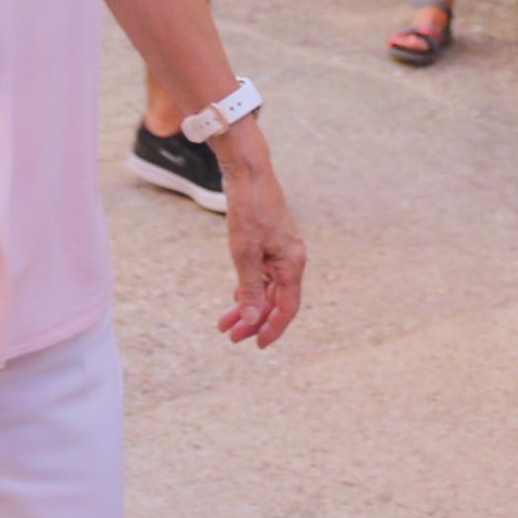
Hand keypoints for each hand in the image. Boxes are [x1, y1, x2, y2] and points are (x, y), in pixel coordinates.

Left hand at [211, 133, 305, 346]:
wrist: (248, 173)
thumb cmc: (249, 209)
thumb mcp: (245, 253)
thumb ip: (250, 288)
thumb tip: (252, 320)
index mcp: (292, 264)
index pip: (287, 307)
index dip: (273, 328)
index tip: (256, 344)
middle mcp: (290, 260)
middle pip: (275, 301)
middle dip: (253, 320)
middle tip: (231, 337)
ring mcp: (280, 252)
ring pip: (266, 289)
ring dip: (247, 306)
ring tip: (225, 323)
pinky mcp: (269, 244)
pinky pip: (262, 275)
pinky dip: (248, 288)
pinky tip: (235, 297)